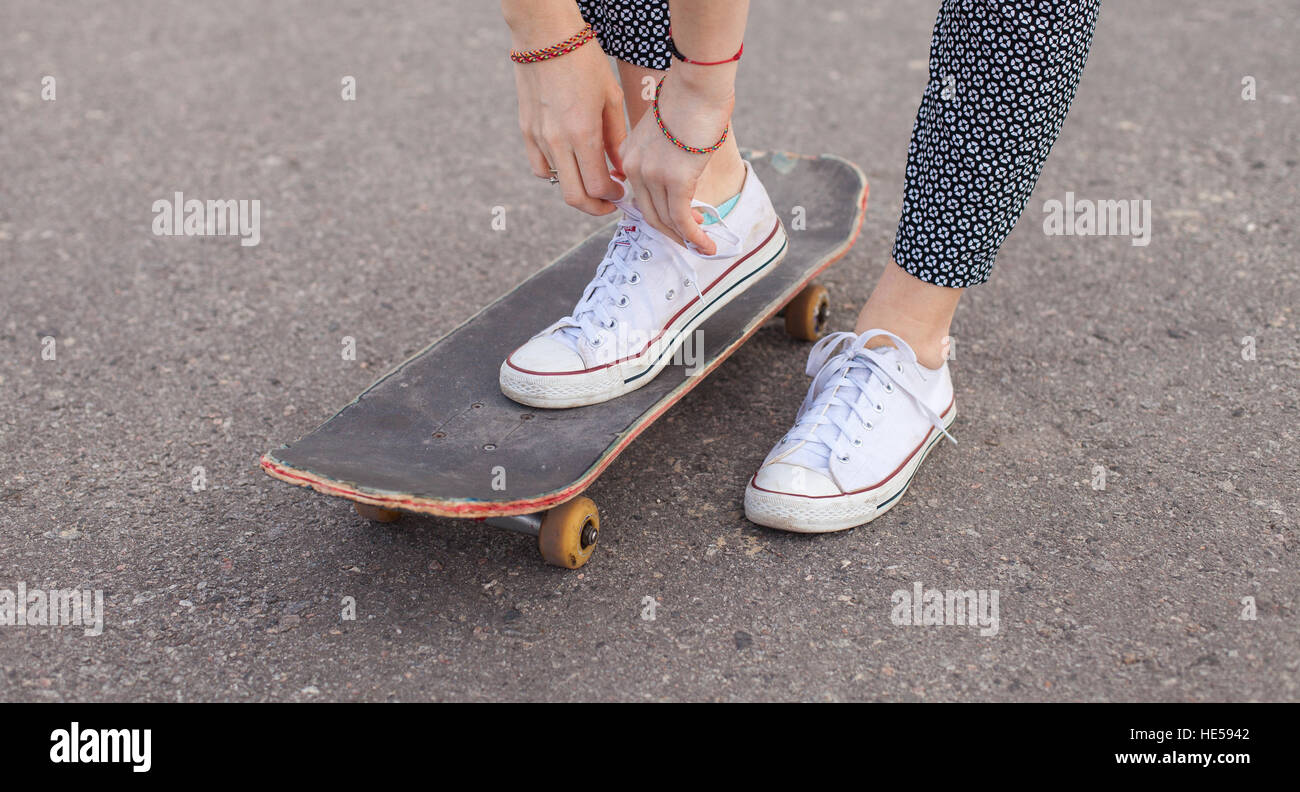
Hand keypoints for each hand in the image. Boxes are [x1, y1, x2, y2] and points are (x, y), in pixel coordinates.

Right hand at [511, 34, 626, 215]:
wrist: (545, 35)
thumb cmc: (584, 60)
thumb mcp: (610, 98)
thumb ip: (615, 139)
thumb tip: (617, 169)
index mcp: (583, 134)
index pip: (598, 186)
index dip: (613, 196)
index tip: (621, 192)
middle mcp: (558, 142)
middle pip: (575, 196)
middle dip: (595, 206)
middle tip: (608, 202)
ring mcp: (538, 138)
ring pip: (557, 184)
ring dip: (577, 188)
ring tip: (591, 180)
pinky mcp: (526, 131)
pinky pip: (539, 168)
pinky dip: (555, 174)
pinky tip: (569, 165)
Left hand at [621, 74, 733, 254]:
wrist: (698, 85)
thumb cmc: (691, 98)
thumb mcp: (667, 127)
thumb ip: (665, 149)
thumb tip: (683, 166)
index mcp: (629, 154)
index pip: (639, 195)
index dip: (660, 214)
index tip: (680, 220)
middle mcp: (634, 167)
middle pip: (650, 213)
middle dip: (672, 231)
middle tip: (692, 238)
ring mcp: (652, 175)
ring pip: (666, 220)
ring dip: (686, 238)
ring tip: (704, 245)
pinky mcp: (675, 180)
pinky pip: (682, 219)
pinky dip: (694, 237)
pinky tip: (707, 245)